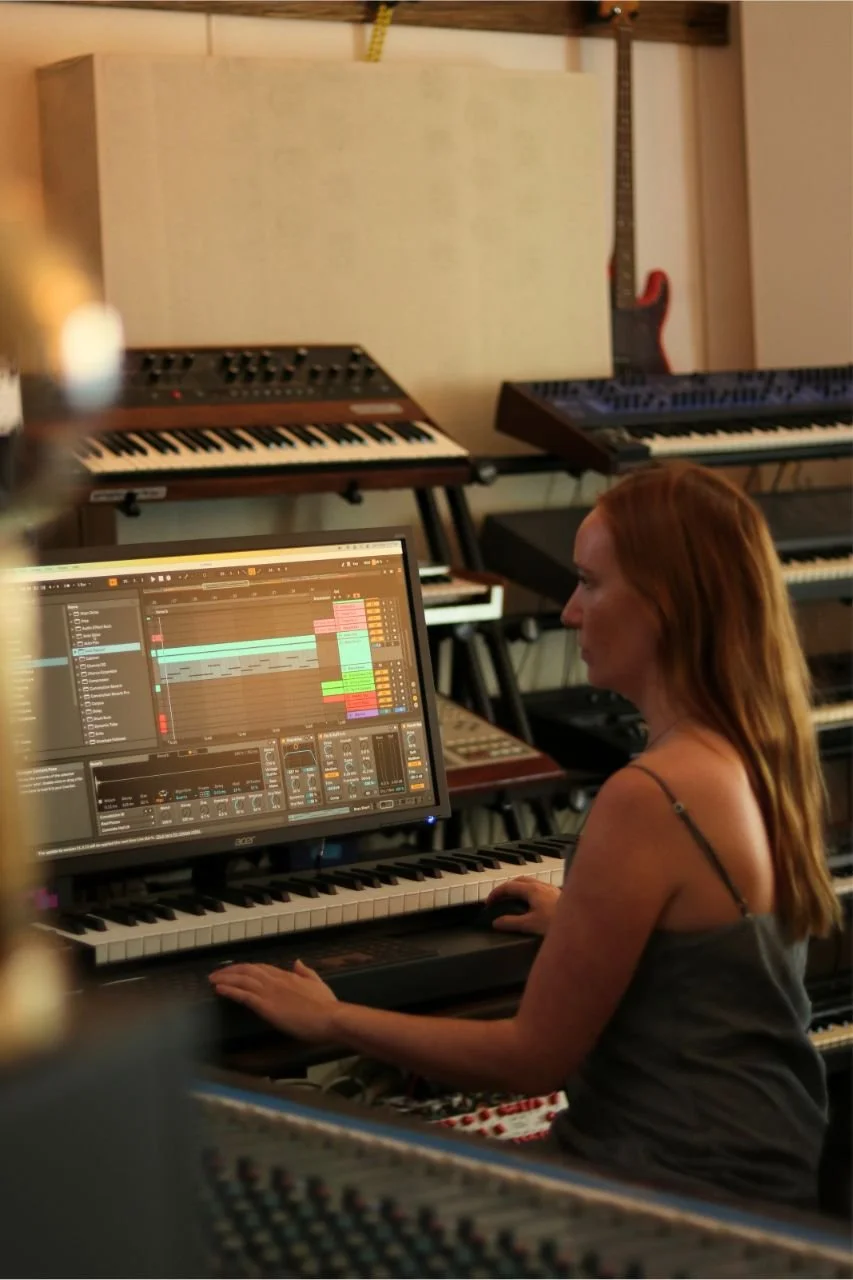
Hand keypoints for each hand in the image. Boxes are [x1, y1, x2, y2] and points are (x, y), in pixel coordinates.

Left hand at [209, 959, 337, 1041]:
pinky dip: (229, 990)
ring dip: (225, 978)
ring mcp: (270, 992)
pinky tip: (218, 989)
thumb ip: (305, 972)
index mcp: (287, 976)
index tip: (236, 970)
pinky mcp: (266, 1006)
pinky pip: (243, 995)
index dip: (247, 968)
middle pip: (248, 970)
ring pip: (242, 980)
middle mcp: (276, 980)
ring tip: (212, 979)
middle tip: (216, 974)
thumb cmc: (326, 1004)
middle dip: (231, 971)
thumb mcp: (317, 983)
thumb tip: (296, 962)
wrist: (329, 1017)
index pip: (262, 968)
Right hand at [485, 876, 559, 935]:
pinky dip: (529, 892)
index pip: (508, 886)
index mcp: (532, 889)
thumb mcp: (530, 925)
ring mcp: (551, 888)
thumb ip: (511, 922)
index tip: (488, 903)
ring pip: (531, 883)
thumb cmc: (557, 923)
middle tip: (499, 899)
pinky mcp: (559, 895)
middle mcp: (542, 885)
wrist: (583, 924)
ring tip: (513, 901)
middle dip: (507, 887)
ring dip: (519, 889)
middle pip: (519, 880)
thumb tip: (496, 922)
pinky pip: (539, 888)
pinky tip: (533, 905)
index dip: (496, 893)